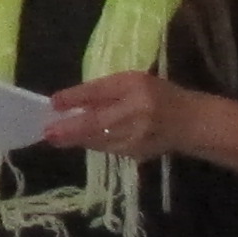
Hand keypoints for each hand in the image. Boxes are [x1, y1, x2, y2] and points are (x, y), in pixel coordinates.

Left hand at [43, 70, 192, 159]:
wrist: (189, 123)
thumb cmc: (157, 95)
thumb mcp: (130, 82)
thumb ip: (102, 91)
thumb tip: (66, 102)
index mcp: (136, 88)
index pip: (101, 92)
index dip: (76, 98)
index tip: (53, 103)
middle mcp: (138, 113)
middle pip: (98, 123)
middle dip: (69, 129)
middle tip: (47, 133)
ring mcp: (138, 138)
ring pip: (100, 140)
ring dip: (76, 139)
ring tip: (55, 136)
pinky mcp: (137, 154)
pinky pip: (108, 148)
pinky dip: (92, 143)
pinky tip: (79, 140)